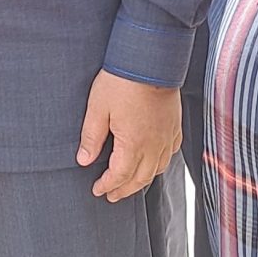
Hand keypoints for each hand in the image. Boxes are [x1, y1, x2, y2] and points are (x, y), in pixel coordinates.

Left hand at [77, 71, 181, 201]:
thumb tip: (83, 160)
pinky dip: (160, 164)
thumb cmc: (122, 81)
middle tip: (111, 196)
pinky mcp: (174, 127)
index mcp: (133, 143)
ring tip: (130, 185)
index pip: (119, 175)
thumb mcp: (98, 108)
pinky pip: (170, 154)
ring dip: (142, 180)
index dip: (107, 185)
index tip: (97, 190)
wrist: (151, 61)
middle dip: (124, 190)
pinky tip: (154, 163)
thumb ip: (91, 137)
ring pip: (157, 169)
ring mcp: (167, 137)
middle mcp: (154, 145)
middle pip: (140, 178)